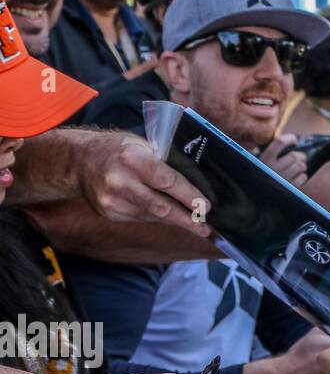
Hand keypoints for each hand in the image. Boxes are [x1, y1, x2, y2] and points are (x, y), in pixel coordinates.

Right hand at [79, 131, 209, 234]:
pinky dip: (158, 217)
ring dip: (176, 220)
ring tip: (196, 225)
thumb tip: (196, 182)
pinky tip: (170, 217)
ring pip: (153, 216)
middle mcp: (119, 181)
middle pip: (161, 207)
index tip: (206, 206)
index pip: (167, 181)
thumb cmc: (118, 149)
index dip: (189, 196)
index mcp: (132, 158)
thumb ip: (164, 162)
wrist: (78, 161)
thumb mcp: (141, 144)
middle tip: (206, 228)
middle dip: (187, 219)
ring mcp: (111, 200)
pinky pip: (141, 218)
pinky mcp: (108, 212)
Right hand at [261, 134, 308, 187]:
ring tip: (299, 168)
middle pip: (294, 156)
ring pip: (300, 166)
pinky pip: (302, 177)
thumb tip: (297, 143)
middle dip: (301, 156)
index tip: (295, 140)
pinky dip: (302, 176)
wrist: (258, 198)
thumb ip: (273, 154)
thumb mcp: (261, 164)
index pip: (279, 142)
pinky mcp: (288, 189)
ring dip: (302, 166)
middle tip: (301, 157)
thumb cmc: (263, 177)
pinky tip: (297, 177)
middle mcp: (271, 169)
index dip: (290, 138)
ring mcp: (280, 179)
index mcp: (264, 159)